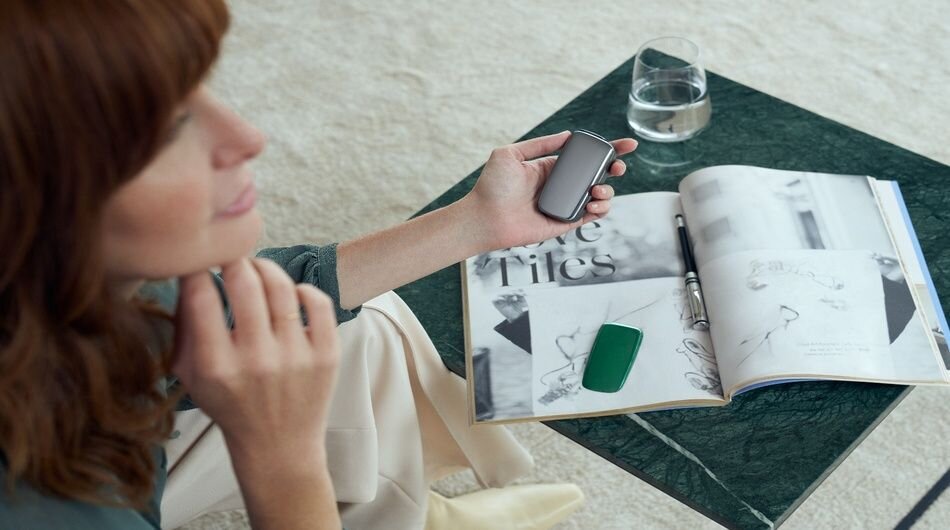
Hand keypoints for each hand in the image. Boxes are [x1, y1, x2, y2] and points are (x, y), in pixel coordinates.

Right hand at [171, 257, 339, 456]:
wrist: (278, 446)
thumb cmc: (231, 405)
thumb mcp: (191, 376)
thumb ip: (184, 328)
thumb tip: (188, 275)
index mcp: (217, 367)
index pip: (201, 298)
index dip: (197, 269)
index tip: (199, 261)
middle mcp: (257, 360)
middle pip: (245, 283)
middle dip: (234, 259)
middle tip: (231, 256)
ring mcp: (296, 356)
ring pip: (282, 287)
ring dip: (266, 268)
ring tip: (258, 269)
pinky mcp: (327, 355)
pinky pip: (318, 302)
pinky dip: (302, 288)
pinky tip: (290, 293)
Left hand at [462, 130, 637, 250]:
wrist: (483, 217)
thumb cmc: (491, 187)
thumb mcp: (511, 154)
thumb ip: (540, 144)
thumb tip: (567, 135)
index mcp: (551, 168)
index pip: (585, 157)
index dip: (609, 150)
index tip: (627, 144)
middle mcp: (560, 186)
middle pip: (598, 176)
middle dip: (615, 170)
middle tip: (617, 168)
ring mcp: (563, 205)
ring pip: (598, 197)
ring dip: (607, 192)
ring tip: (597, 190)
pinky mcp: (562, 224)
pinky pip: (588, 217)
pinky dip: (600, 210)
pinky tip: (596, 204)